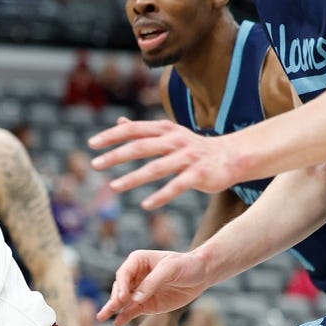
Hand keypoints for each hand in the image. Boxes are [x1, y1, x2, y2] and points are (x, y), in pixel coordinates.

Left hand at [89, 118, 238, 208]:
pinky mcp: (199, 174)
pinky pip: (177, 186)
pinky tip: (145, 205)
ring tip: (113, 187)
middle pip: (141, 146)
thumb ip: (145, 130)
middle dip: (116, 155)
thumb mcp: (170, 134)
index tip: (92, 144)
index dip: (113, 135)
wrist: (233, 156)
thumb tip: (120, 121)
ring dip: (133, 177)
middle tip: (95, 164)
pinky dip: (161, 196)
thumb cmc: (195, 147)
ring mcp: (188, 157)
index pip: (134, 129)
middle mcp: (176, 140)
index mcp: (166, 130)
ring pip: (157, 167)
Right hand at [98, 249, 209, 325]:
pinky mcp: (146, 304)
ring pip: (122, 301)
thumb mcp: (170, 269)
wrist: (201, 275)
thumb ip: (152, 283)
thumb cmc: (186, 265)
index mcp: (138, 261)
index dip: (121, 286)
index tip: (122, 298)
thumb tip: (135, 299)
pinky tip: (117, 323)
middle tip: (112, 308)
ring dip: (113, 308)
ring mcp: (139, 291)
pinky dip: (124, 317)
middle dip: (115, 298)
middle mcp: (135, 276)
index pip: (123, 274)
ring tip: (102, 317)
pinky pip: (132, 311)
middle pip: (119, 288)